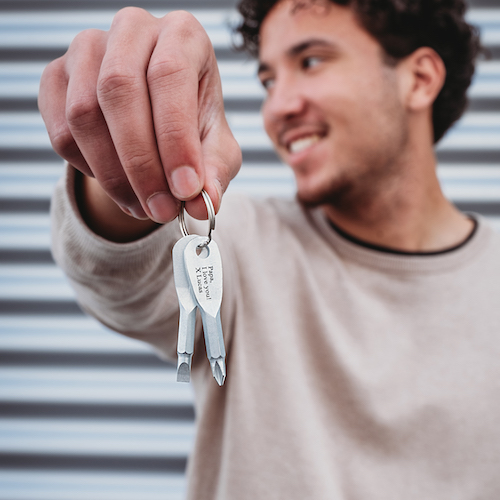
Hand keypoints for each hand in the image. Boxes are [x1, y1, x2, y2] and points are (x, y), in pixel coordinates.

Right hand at [39, 7, 240, 223]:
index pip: (170, 75)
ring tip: (143, 206)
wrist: (156, 119)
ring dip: (114, 175)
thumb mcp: (217, 148)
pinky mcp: (57, 76)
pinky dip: (90, 170)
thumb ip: (214, 172)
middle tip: (161, 209)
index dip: (176, 139)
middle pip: (119, 90)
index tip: (185, 191)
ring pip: (83, 114)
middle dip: (141, 164)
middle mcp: (132, 30)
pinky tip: (119, 184)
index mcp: (182, 34)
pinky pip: (62, 133)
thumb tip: (202, 205)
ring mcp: (87, 49)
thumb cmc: (194, 126)